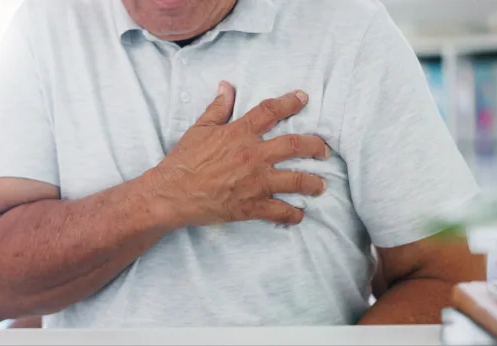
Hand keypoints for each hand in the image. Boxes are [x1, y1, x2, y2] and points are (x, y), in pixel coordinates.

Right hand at [152, 81, 329, 226]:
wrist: (171, 194)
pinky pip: (280, 211)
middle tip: (324, 150)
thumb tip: (226, 87)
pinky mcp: (251, 206)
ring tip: (322, 185)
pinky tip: (299, 214)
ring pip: (296, 180)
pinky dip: (293, 214)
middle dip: (316, 146)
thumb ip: (217, 108)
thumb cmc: (183, 161)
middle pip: (296, 146)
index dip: (290, 102)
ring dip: (313, 182)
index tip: (303, 98)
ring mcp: (255, 182)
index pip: (271, 111)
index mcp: (239, 133)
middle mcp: (253, 155)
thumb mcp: (199, 129)